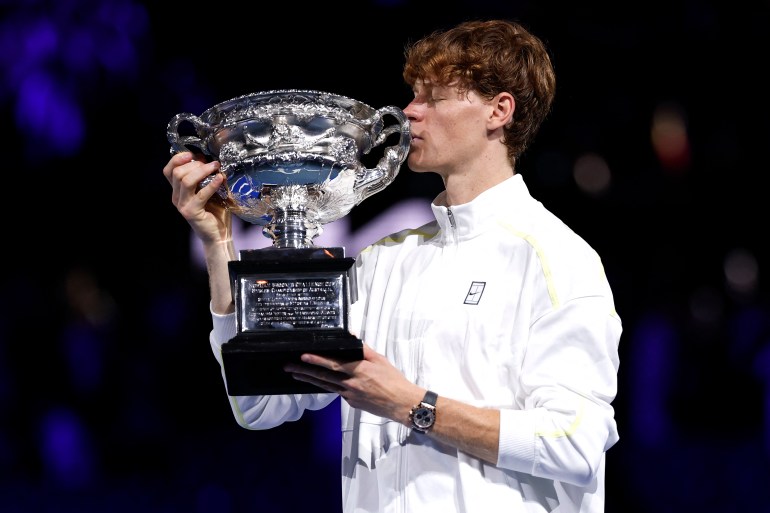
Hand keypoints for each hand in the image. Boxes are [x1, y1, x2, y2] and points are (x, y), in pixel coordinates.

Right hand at [162, 151, 231, 243]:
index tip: (192, 154)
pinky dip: (211, 184)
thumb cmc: (215, 211)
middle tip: (210, 163)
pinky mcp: (192, 212)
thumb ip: (205, 177)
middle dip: (194, 164)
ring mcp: (183, 205)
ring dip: (202, 171)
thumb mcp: (208, 190)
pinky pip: (201, 194)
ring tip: (215, 167)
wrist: (219, 235)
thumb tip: (209, 160)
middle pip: (177, 173)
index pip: (169, 170)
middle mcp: (176, 197)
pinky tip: (220, 178)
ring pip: (185, 181)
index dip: (178, 159)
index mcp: (177, 191)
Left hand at [285, 344, 420, 422]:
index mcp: (359, 369)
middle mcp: (351, 383)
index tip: (303, 356)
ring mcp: (350, 395)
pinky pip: (336, 392)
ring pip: (325, 386)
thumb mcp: (380, 360)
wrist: (402, 403)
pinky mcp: (351, 403)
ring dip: (308, 380)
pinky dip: (325, 386)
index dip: (317, 360)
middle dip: (304, 371)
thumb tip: (351, 337)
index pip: (333, 363)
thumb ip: (364, 349)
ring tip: (295, 375)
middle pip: (324, 376)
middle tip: (289, 366)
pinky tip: (316, 383)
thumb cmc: (393, 380)